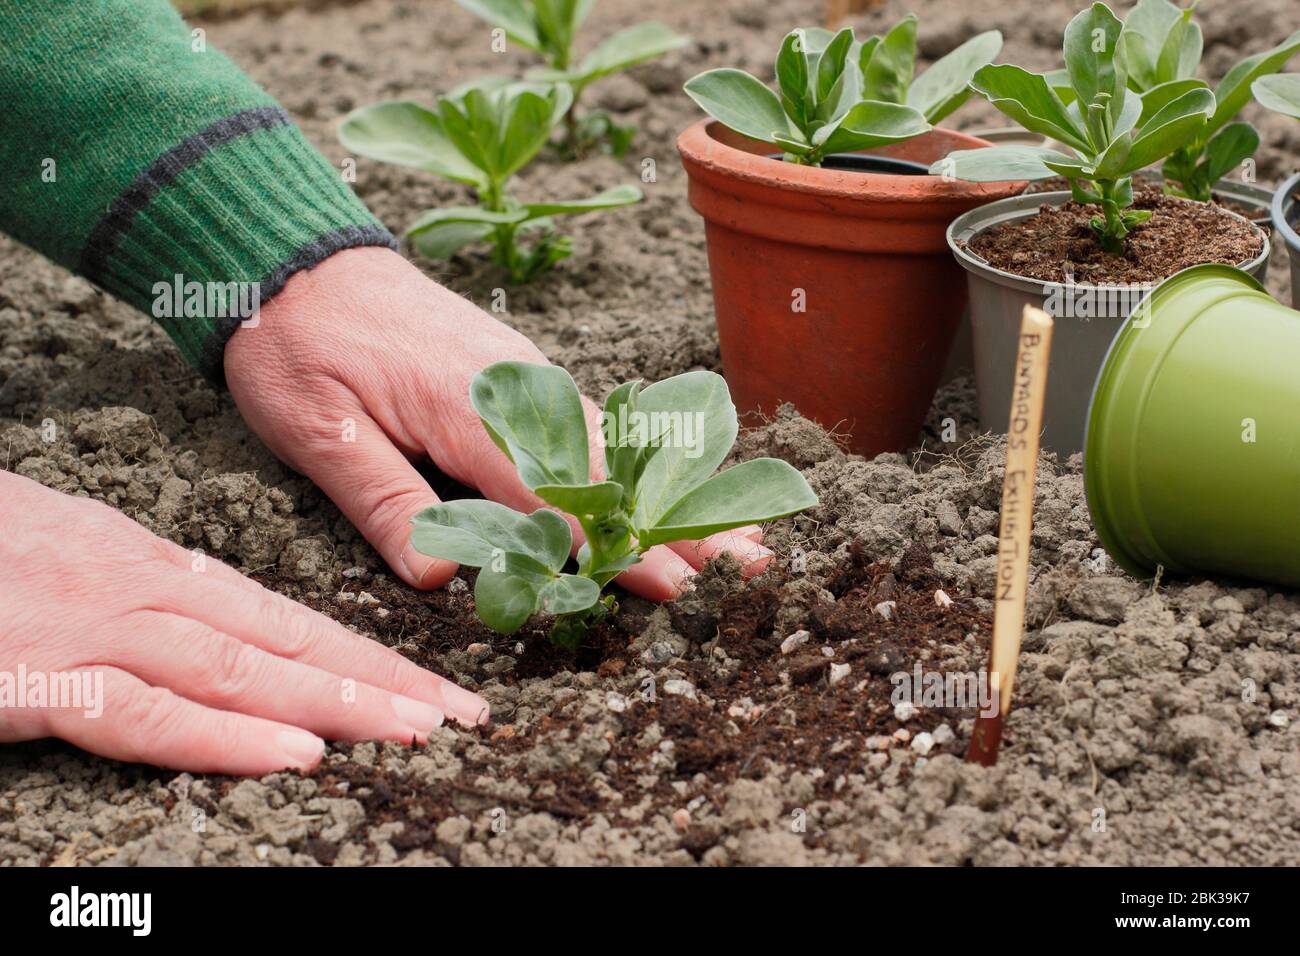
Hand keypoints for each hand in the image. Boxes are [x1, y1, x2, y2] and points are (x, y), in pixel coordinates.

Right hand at [0, 470, 488, 774]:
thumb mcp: (71, 551)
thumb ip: (145, 589)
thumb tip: (218, 618)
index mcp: (152, 566)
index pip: (283, 615)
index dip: (362, 653)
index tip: (430, 683)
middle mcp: (140, 590)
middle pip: (286, 641)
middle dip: (381, 681)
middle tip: (463, 712)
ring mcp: (90, 628)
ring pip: (240, 669)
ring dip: (336, 704)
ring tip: (416, 729)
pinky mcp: (31, 675)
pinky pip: (142, 713)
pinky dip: (222, 736)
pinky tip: (293, 754)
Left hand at [224, 246, 771, 598]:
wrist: (300, 257)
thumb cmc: (299, 344)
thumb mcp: (315, 429)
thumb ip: (381, 498)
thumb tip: (440, 577)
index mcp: (470, 409)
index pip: (555, 494)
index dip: (614, 546)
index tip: (672, 586)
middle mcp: (518, 391)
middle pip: (612, 470)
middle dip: (680, 522)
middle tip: (749, 565)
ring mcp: (527, 379)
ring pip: (615, 447)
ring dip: (678, 494)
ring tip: (742, 530)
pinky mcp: (523, 376)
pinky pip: (594, 425)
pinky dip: (643, 464)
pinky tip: (671, 487)